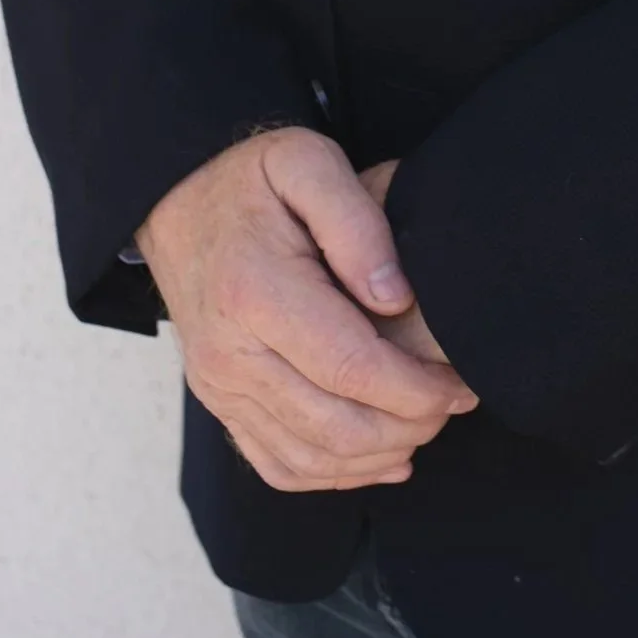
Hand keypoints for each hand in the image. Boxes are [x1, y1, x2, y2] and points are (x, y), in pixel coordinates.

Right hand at [136, 128, 477, 492]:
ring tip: (428, 424)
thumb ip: (358, 224)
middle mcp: (230, 354)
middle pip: (334, 425)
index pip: (351, 369)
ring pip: (309, 457)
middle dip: (409, 426)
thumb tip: (395, 298)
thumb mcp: (308, 163)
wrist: (177, 202)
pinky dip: (334, 474)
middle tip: (456, 402)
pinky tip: (382, 458)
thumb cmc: (252, 180)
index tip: (460, 383)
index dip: (416, 389)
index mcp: (256, 293)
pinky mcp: (220, 403)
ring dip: (378, 456)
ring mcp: (220, 387)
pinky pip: (278, 465)